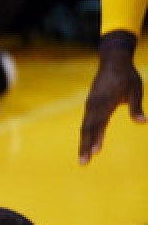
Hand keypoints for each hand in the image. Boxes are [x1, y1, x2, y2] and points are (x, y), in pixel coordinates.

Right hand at [80, 34, 144, 163]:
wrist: (113, 61)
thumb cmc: (127, 76)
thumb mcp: (136, 90)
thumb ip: (136, 106)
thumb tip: (142, 122)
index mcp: (105, 101)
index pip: (100, 122)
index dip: (97, 137)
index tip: (96, 152)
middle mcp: (94, 104)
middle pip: (87, 127)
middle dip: (85, 146)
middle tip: (83, 163)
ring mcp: (91, 104)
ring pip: (85, 126)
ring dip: (83, 142)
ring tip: (83, 159)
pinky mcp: (91, 104)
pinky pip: (86, 121)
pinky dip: (85, 134)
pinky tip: (85, 143)